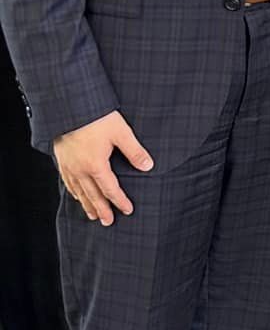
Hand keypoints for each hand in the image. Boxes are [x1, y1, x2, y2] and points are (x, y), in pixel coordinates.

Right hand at [54, 110, 152, 224]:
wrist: (70, 106)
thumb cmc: (96, 117)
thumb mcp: (121, 132)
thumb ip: (134, 151)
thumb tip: (148, 166)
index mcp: (96, 165)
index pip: (110, 189)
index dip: (120, 201)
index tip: (128, 210)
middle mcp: (80, 170)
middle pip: (93, 196)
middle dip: (102, 210)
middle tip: (108, 222)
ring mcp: (68, 166)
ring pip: (79, 192)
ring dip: (87, 205)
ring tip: (93, 215)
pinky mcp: (61, 160)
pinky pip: (68, 182)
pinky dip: (74, 192)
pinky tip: (76, 195)